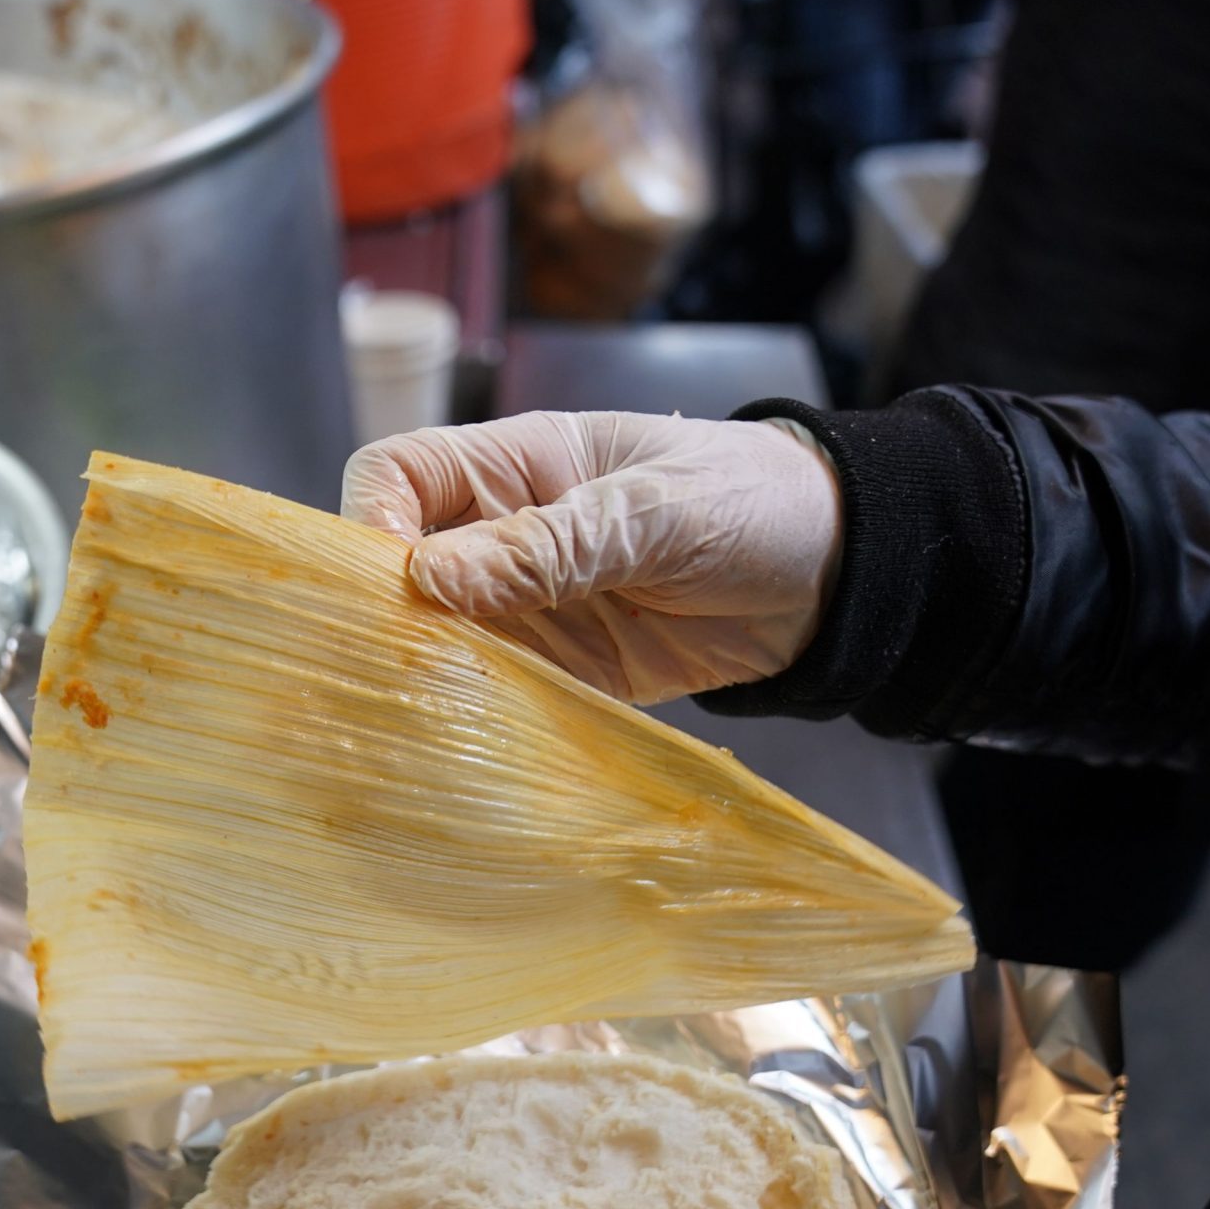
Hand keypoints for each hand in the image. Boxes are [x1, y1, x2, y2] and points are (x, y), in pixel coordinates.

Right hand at [340, 411, 842, 703]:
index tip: (385, 585)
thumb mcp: (654, 514)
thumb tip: (426, 578)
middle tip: (395, 664)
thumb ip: (548, 545)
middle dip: (383, 613)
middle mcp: (506, 535)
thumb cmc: (753, 501)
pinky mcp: (564, 670)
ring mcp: (531, 607)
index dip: (369, 522)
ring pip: (438, 639)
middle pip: (399, 567)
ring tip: (428, 712)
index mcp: (516, 466)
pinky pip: (496, 694)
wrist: (840, 575)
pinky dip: (478, 717)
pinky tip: (473, 742)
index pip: (398, 476)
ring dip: (428, 673)